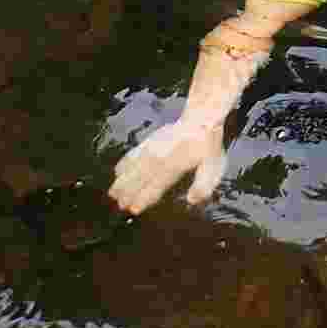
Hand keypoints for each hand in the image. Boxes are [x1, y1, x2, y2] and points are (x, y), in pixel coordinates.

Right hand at [110, 114, 226, 214]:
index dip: (143, 200)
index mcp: (173, 166)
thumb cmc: (208, 145)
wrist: (202, 117)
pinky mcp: (150, 140)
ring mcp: (152, 147)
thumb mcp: (213, 166)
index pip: (154, 187)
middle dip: (128, 193)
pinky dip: (124, 163)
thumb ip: (203, 185)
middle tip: (119, 206)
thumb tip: (190, 200)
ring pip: (132, 167)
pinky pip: (133, 153)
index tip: (133, 210)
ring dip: (122, 181)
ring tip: (112, 193)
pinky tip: (117, 171)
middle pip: (139, 179)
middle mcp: (159, 158)